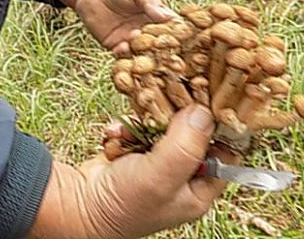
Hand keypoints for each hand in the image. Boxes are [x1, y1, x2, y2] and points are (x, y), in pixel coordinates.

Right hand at [27, 105, 237, 238]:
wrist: (77, 206)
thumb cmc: (123, 203)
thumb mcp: (161, 176)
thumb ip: (186, 145)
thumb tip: (204, 112)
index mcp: (198, 190)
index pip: (226, 152)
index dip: (223, 127)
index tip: (215, 99)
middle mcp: (181, 176)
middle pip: (194, 134)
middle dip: (177, 118)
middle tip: (169, 99)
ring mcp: (158, 163)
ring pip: (164, 127)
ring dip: (145, 124)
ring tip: (130, 131)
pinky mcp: (136, 152)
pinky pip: (139, 129)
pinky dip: (126, 129)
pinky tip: (115, 136)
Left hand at [56, 0, 175, 54]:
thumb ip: (150, 2)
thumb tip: (169, 17)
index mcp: (156, 16)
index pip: (170, 27)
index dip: (176, 33)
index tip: (180, 37)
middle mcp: (146, 31)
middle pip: (158, 44)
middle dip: (162, 48)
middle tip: (165, 51)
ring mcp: (131, 40)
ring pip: (142, 52)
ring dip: (144, 54)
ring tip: (144, 50)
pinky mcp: (116, 46)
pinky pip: (123, 56)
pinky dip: (125, 54)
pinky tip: (124, 47)